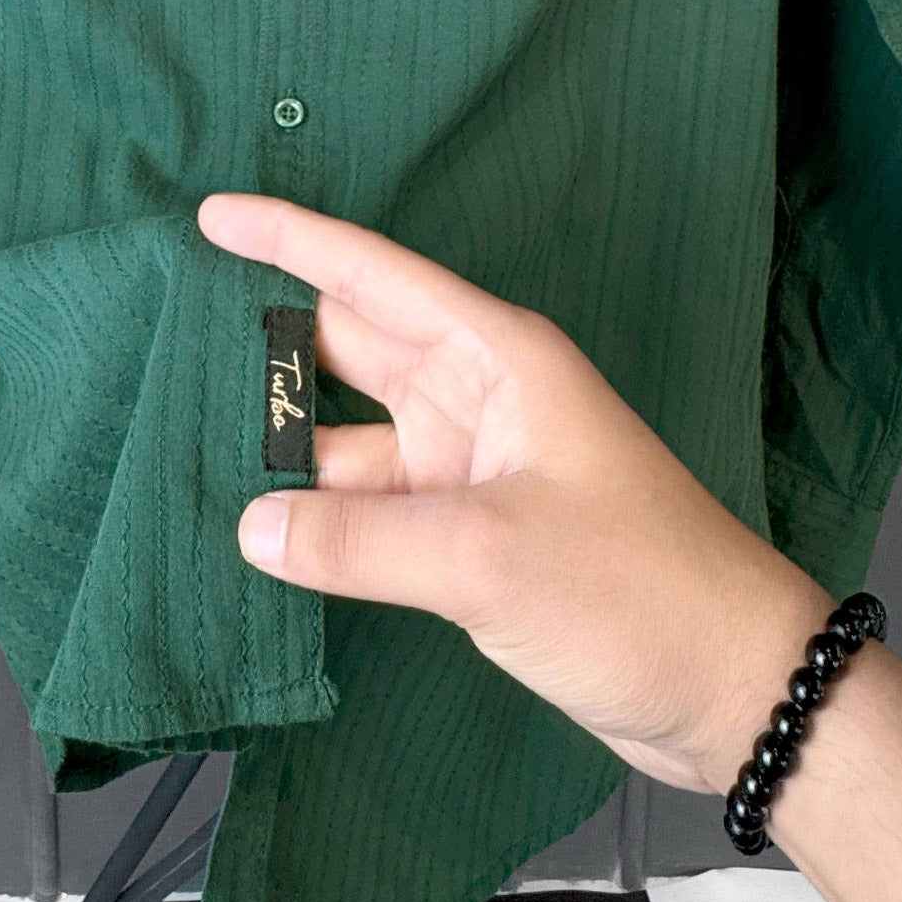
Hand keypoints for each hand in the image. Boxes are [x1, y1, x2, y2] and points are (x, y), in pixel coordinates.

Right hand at [197, 190, 833, 797]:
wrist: (733, 686)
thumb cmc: (639, 590)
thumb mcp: (487, 556)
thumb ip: (358, 540)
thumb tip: (252, 525)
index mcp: (496, 359)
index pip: (371, 276)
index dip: (290, 239)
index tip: (213, 215)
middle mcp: (479, 399)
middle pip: (352, 350)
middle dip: (269, 345)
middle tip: (168, 337)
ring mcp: (474, 469)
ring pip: (353, 439)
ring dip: (287, 448)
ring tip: (186, 445)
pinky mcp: (472, 536)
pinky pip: (373, 508)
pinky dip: (319, 518)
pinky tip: (259, 530)